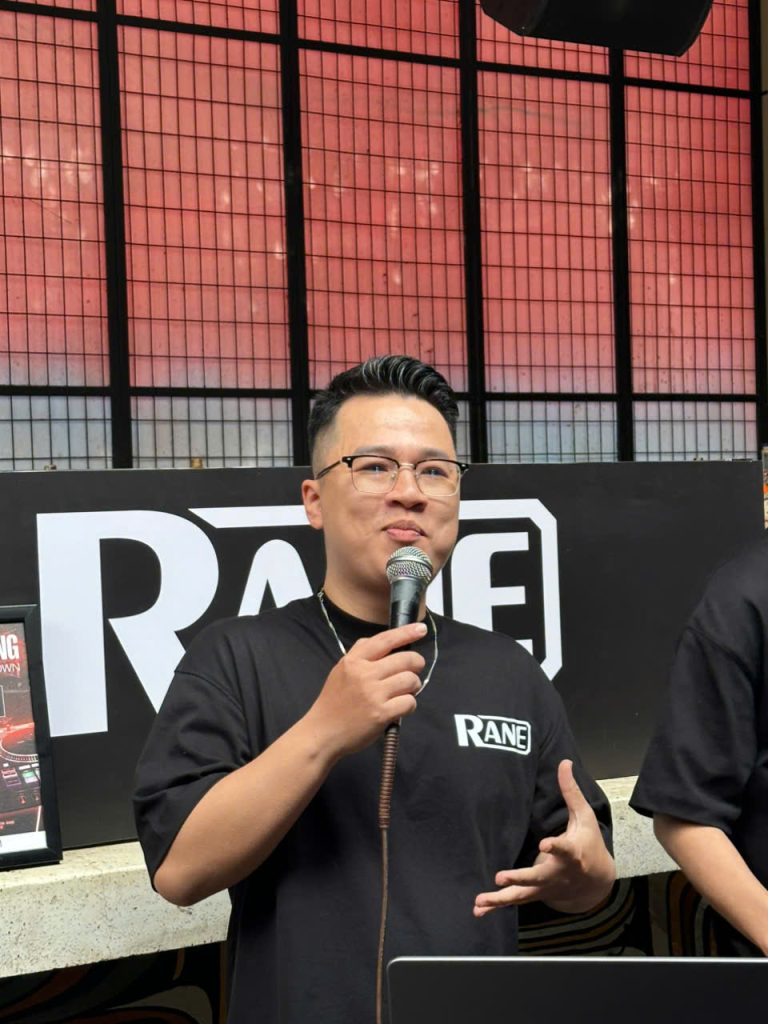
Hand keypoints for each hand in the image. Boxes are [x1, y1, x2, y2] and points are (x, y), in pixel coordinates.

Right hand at [305, 622, 426, 758]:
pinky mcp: (381, 714)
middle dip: (416, 664)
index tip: (420, 629)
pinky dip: (409, 705)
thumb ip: (360, 654)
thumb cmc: (333, 702)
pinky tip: (400, 708)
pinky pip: (409, 702)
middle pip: (405, 660)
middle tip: (414, 670)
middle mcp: (364, 674)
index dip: (406, 633)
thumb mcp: (340, 670)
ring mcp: (374, 694)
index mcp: (354, 661)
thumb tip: (384, 642)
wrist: (323, 732)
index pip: (385, 640)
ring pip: (411, 680)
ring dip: (413, 686)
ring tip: (404, 692)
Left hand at [474, 759, 614, 916]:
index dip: (555, 847)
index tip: (545, 844)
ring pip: (522, 895)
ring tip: (480, 901)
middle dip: (519, 878)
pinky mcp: (536, 894)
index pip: (564, 849)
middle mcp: (558, 873)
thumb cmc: (589, 842)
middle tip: (500, 877)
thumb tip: (565, 761)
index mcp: (572, 853)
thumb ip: (571, 791)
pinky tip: (478, 910)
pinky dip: (496, 907)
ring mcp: (546, 887)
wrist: (596, 881)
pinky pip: (515, 902)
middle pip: (538, 877)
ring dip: (500, 899)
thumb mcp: (584, 816)